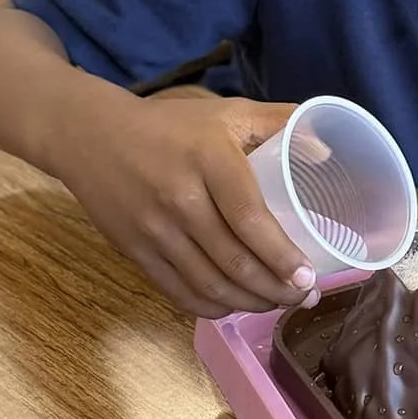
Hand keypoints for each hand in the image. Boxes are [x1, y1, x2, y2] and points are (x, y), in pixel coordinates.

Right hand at [52, 91, 320, 318]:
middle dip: (276, 290)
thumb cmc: (171, 125)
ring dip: (249, 303)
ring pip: (209, 284)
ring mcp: (154, 230)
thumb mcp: (227, 111)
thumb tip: (328, 148)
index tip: (308, 277)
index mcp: (210, 160)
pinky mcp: (135, 251)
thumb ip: (279, 122)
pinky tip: (234, 306)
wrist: (90, 135)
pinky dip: (211, 307)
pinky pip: (178, 292)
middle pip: (234, 261)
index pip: (250, 219)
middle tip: (304, 297)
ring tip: (277, 303)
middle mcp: (180, 198)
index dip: (281, 256)